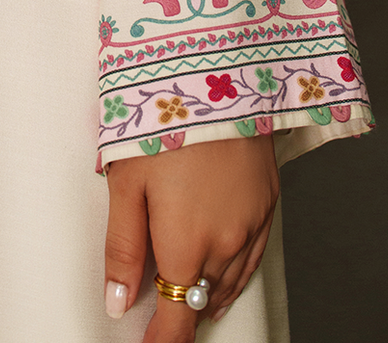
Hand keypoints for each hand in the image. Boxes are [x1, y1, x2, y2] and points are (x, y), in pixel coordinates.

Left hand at [103, 136, 278, 332]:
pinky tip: (224, 275)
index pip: (178, 318)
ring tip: (190, 307)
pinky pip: (253, 255)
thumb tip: (118, 303)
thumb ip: (123, 247)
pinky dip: (235, 273)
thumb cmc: (163, 121)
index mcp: (186, 244)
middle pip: (203, 301)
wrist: (218, 72)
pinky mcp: (268, 200)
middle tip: (160, 321)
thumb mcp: (126, 181)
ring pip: (231, 281)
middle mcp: (226, 243)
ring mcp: (253, 223)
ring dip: (208, 297)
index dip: (163, 342)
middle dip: (182, 314)